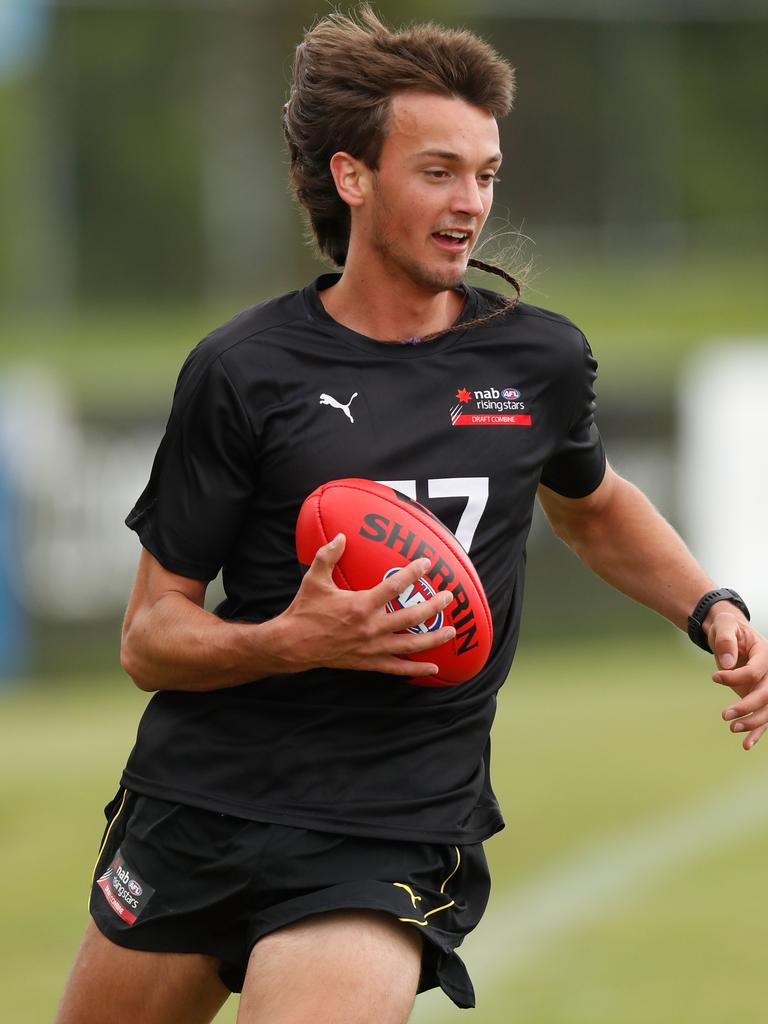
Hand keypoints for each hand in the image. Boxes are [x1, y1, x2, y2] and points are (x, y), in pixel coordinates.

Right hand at [273, 533, 455, 677]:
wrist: (292, 644)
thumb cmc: (304, 610)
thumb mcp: (314, 580)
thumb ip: (327, 555)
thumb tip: (340, 536)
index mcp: (360, 605)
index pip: (394, 586)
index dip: (413, 573)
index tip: (427, 564)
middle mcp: (371, 627)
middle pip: (412, 616)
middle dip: (434, 606)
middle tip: (449, 596)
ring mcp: (372, 647)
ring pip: (411, 643)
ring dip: (434, 637)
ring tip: (452, 630)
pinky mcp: (368, 662)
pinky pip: (397, 667)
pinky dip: (416, 668)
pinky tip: (434, 668)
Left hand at [708, 609, 767, 748]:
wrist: (729, 634)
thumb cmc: (727, 627)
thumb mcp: (724, 625)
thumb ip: (726, 640)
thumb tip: (726, 664)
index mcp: (765, 653)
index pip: (755, 672)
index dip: (735, 677)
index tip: (714, 678)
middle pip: (766, 694)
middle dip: (747, 707)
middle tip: (725, 715)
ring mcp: (766, 685)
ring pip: (767, 709)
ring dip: (753, 722)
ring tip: (732, 728)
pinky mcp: (759, 695)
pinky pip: (763, 716)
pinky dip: (757, 731)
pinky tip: (746, 744)